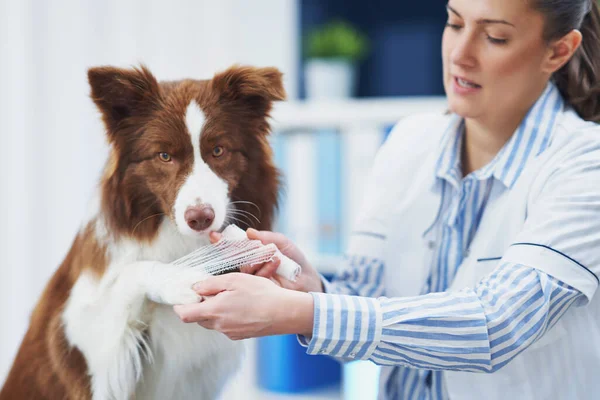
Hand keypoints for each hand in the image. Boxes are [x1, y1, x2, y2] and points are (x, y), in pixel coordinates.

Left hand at [173, 273, 313, 339]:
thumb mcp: (234, 280)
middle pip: (199, 318)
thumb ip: (211, 284)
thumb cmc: (261, 293)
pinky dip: (228, 316)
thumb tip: (196, 288)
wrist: (284, 312)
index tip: (182, 297)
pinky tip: (242, 306)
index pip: (185, 315)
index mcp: (214, 311)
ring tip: (231, 297)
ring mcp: (230, 333)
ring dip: (215, 311)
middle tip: (212, 291)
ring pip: (214, 322)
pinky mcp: (240, 335)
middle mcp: (219, 325)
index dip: (179, 306)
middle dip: (200, 306)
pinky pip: (226, 326)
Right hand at [209, 229, 323, 293]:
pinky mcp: (259, 289)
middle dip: (242, 251)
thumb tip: (249, 232)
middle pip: (237, 257)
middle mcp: (251, 266)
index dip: (224, 242)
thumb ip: (268, 237)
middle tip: (258, 247)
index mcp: (254, 254)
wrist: (309, 282)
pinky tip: (276, 262)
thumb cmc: (296, 261)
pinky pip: (257, 278)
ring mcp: (254, 279)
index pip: (236, 247)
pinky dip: (266, 268)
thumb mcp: (284, 244)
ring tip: (274, 256)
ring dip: (257, 259)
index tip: (214, 236)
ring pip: (246, 268)